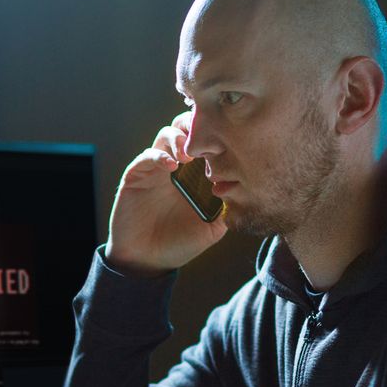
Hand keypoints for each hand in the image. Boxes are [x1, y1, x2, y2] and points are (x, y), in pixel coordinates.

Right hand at [105, 111, 227, 275]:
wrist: (147, 261)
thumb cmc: (179, 243)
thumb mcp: (211, 229)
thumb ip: (228, 211)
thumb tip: (250, 195)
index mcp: (197, 174)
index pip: (208, 142)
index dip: (218, 136)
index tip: (229, 143)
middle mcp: (177, 166)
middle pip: (187, 128)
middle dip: (197, 126)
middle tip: (207, 137)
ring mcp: (156, 168)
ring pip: (167, 135)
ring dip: (179, 138)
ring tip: (188, 155)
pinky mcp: (136, 175)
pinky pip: (147, 156)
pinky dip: (160, 156)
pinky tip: (171, 166)